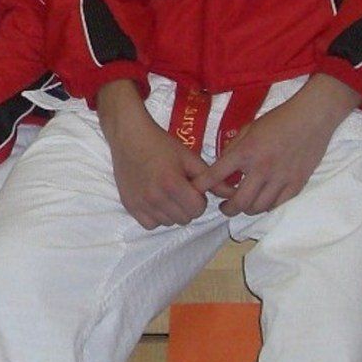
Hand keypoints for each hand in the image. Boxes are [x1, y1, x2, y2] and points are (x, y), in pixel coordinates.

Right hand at [97, 81, 209, 228]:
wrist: (129, 137)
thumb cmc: (161, 144)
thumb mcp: (189, 158)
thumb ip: (211, 178)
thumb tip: (231, 193)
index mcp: (172, 184)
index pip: (197, 209)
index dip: (199, 199)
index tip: (192, 187)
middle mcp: (155, 198)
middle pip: (184, 218)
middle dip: (187, 206)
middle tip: (180, 189)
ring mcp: (141, 204)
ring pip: (169, 222)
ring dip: (172, 211)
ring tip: (166, 192)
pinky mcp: (130, 206)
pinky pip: (151, 224)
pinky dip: (156, 216)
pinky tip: (155, 199)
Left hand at [206, 74, 357, 216]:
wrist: (312, 118)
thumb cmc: (278, 120)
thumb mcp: (249, 129)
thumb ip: (234, 149)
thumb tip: (222, 169)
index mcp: (246, 151)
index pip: (216, 175)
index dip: (202, 186)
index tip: (196, 192)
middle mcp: (261, 168)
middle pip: (238, 202)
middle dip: (227, 208)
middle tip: (224, 207)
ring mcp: (280, 179)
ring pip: (257, 208)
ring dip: (246, 209)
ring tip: (243, 204)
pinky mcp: (296, 185)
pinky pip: (276, 205)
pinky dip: (266, 207)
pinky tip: (262, 201)